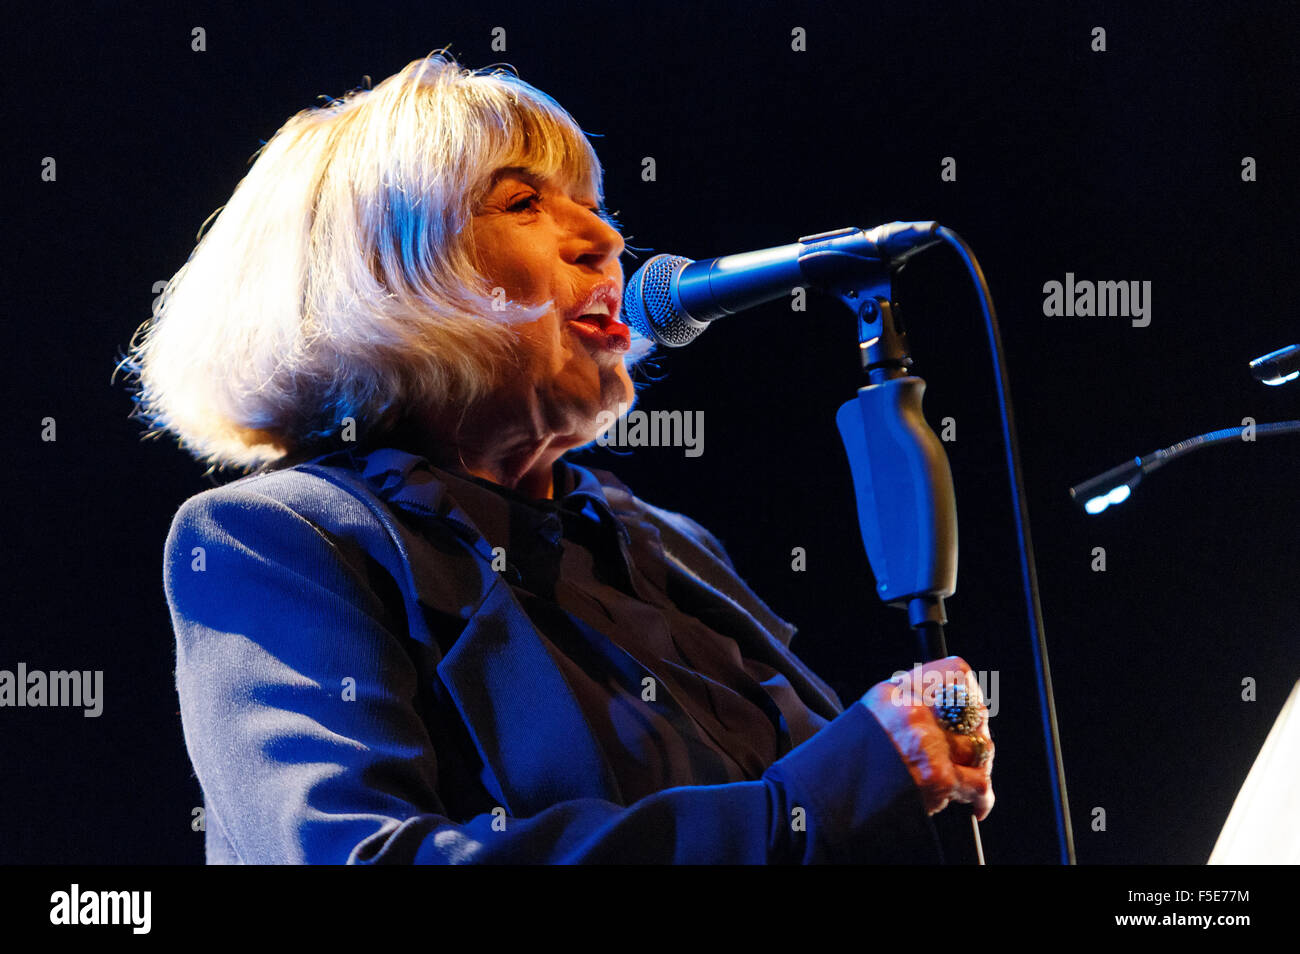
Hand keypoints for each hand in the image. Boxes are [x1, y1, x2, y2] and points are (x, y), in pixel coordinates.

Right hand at [860, 656, 994, 820]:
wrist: (835, 795)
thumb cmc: (858, 759)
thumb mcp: (876, 714)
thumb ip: (911, 704)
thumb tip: (955, 707)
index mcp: (897, 692)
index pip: (957, 672)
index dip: (970, 691)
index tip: (968, 706)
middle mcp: (912, 711)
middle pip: (974, 712)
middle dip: (976, 733)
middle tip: (966, 747)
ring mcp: (927, 744)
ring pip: (980, 748)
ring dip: (976, 765)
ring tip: (960, 776)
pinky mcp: (939, 777)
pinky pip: (980, 785)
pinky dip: (981, 799)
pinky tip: (977, 805)